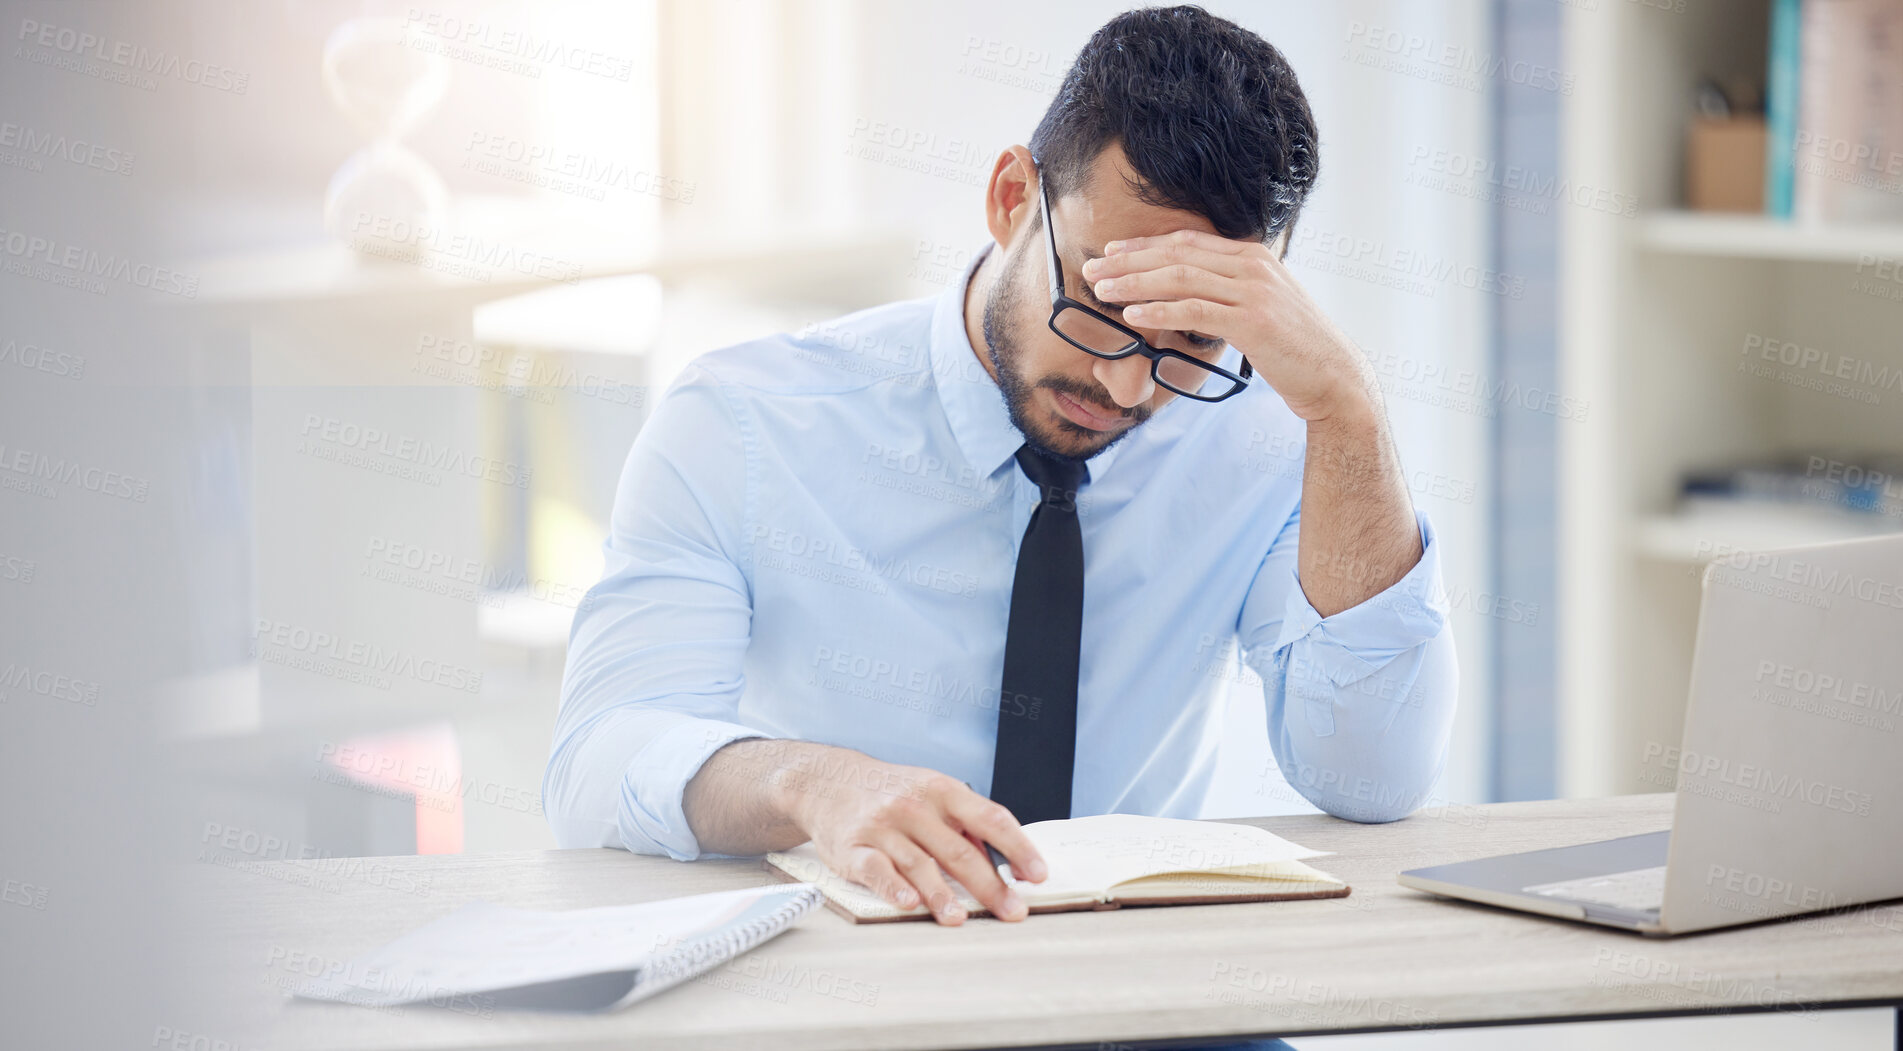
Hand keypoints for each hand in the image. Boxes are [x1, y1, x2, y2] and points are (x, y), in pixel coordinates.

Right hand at [780, 750, 1047, 924]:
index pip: (991, 817)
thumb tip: (1007, 865)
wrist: (828, 782)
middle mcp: (914, 806)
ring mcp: (883, 826)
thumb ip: (966, 826)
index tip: (1038, 875)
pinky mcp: (853, 848)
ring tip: (961, 919)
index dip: (1018, 847)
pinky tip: (910, 904)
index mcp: (942, 790)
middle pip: (959, 850)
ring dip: (942, 895)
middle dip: (990, 885)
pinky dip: (894, 888)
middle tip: (1013, 911)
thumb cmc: (891, 793)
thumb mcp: (932, 793)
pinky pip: (876, 870)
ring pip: (919, 864)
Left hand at [1079, 229, 1374, 422]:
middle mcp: (1252, 266)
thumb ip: (1229, 292)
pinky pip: (1194, 310)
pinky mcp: (1252, 321)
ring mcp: (1253, 291)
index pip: (1187, 242)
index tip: (1111, 253)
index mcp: (1252, 257)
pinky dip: (1159, 311)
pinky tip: (1133, 316)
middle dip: (1129, 262)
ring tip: (1102, 291)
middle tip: (1092, 270)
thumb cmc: (1293, 348)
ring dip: (1134, 284)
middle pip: (1177, 255)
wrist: (1333, 375)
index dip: (1144, 246)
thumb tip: (1187, 293)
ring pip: (1180, 278)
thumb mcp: (1261, 307)